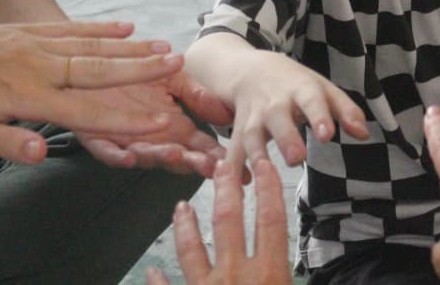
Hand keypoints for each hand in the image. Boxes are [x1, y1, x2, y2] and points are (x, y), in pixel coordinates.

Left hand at [0, 10, 191, 163]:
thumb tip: (43, 152)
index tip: (160, 120)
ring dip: (131, 48)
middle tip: (179, 65)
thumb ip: (5, 142)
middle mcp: (38, 65)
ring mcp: (34, 44)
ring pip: (92, 45)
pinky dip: (100, 27)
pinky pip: (70, 27)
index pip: (85, 109)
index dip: (124, 118)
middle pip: (99, 69)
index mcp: (26, 95)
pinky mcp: (25, 32)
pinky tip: (124, 25)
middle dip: (142, 70)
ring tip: (164, 46)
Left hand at [74, 76, 227, 175]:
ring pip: (144, 156)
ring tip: (174, 152)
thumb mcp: (174, 77)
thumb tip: (227, 115)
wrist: (95, 57)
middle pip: (176, 156)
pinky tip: (129, 156)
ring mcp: (125, 138)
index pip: (199, 147)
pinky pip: (105, 150)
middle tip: (208, 164)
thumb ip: (198, 95)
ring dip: (159, 157)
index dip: (217, 157)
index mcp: (173, 126)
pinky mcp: (95, 134)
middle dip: (193, 162)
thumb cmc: (136, 68)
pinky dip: (116, 155)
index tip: (236, 166)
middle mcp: (151, 136)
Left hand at [146, 160, 290, 284]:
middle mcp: (236, 276)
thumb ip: (285, 279)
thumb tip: (286, 272)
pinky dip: (159, 280)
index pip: (270, 221)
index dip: (268, 189)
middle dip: (225, 189)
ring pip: (192, 249)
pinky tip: (153, 271)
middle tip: (221, 166)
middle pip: (228, 222)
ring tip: (181, 206)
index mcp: (270, 275)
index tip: (265, 166)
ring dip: (186, 225)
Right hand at [223, 49, 367, 167]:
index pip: (311, 100)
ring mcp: (252, 119)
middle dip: (286, 139)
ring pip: (250, 137)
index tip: (327, 134)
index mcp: (300, 90)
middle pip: (278, 120)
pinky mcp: (237, 133)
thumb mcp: (321, 89)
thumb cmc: (293, 84)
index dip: (318, 116)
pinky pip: (231, 152)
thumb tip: (364, 134)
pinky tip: (238, 186)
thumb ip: (345, 110)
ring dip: (256, 156)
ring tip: (266, 176)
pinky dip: (231, 169)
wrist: (249, 70)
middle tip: (298, 158)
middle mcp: (273, 104)